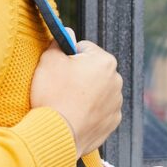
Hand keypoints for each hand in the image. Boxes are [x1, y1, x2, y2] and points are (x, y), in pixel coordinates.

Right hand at [30, 30, 122, 155]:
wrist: (56, 133)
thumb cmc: (53, 95)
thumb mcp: (49, 60)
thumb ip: (59, 41)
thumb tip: (67, 32)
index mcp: (105, 61)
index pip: (83, 48)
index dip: (67, 56)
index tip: (59, 68)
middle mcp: (116, 80)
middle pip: (92, 70)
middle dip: (78, 75)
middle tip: (60, 86)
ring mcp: (116, 103)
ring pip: (96, 90)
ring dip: (84, 93)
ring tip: (66, 103)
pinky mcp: (112, 122)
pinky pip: (99, 110)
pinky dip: (88, 111)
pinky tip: (74, 115)